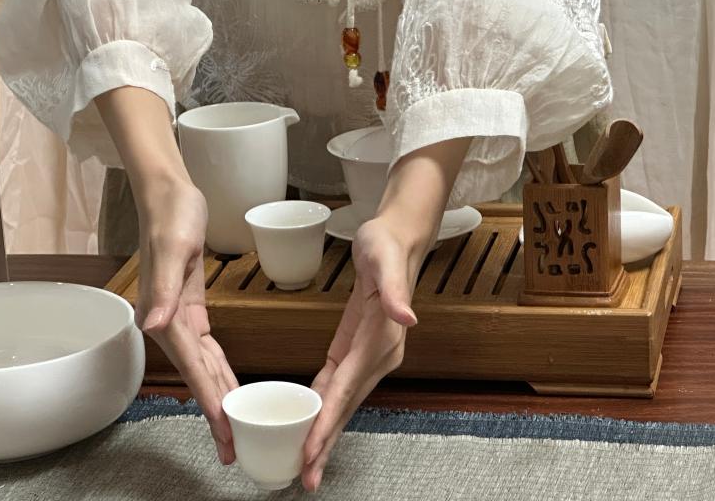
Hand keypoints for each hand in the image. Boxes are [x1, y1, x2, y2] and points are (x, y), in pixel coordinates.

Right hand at [134, 176, 239, 464]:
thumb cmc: (171, 216)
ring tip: (234, 427)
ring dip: (218, 396)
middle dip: (216, 412)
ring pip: (203, 367)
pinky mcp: (189, 308)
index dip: (209, 400)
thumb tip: (155, 324)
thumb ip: (164, 290)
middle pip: (198, 376)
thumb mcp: (174, 247)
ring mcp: (178, 318)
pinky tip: (228, 384)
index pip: (192, 368)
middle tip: (233, 446)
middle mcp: (168, 323)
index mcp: (164, 316)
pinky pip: (206, 349)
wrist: (168, 194)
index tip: (224, 429)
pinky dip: (218, 369)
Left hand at [300, 215, 427, 490]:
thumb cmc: (386, 245)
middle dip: (326, 442)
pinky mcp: (357, 348)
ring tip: (307, 464)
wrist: (397, 237)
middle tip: (307, 477)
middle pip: (346, 406)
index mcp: (381, 341)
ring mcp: (370, 355)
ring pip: (343, 402)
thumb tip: (407, 317)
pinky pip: (339, 385)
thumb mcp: (385, 260)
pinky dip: (325, 407)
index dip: (328, 422)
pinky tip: (310, 423)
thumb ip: (395, 292)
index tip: (311, 450)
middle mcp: (379, 355)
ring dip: (325, 433)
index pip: (348, 389)